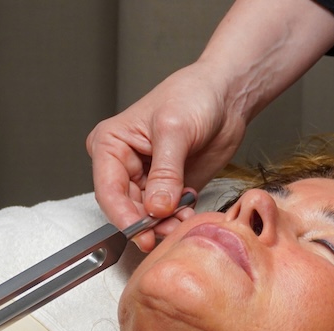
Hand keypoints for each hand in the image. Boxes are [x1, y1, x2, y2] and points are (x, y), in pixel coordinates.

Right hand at [87, 64, 247, 250]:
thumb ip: (165, 172)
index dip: (123, 215)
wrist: (225, 96)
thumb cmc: (194, 95)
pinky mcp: (169, 189)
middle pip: (126, 208)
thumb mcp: (175, 130)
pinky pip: (168, 214)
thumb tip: (156, 207)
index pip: (108, 190)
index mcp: (111, 145)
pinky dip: (177, 219)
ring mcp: (147, 179)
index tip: (141, 232)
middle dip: (146, 223)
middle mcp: (123, 165)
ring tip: (182, 220)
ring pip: (147, 216)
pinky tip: (188, 213)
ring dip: (164, 224)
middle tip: (167, 230)